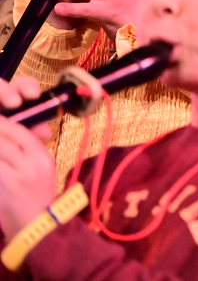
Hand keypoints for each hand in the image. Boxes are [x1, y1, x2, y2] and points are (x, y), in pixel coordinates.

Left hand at [0, 75, 55, 236]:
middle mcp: (30, 165)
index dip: (3, 123)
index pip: (19, 132)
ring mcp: (14, 178)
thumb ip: (28, 149)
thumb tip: (9, 130)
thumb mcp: (42, 167)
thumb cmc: (39, 194)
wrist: (37, 225)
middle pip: (3, 141)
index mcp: (42, 157)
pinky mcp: (2, 189)